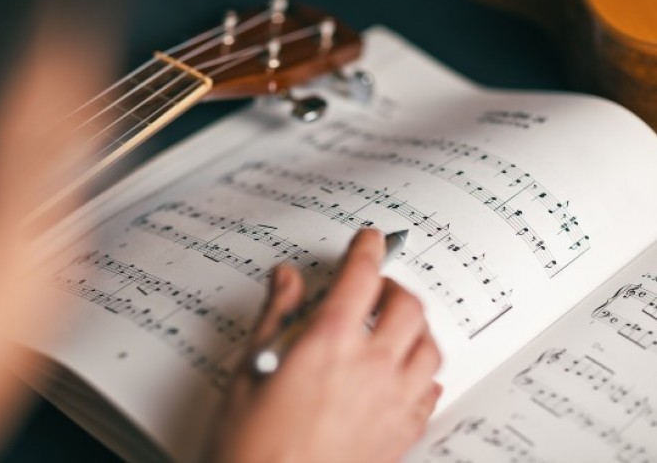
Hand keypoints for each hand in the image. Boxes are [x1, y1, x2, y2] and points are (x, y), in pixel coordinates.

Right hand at [204, 229, 441, 462]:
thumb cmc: (252, 446)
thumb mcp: (252, 370)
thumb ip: (276, 316)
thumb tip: (287, 281)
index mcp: (328, 344)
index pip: (360, 277)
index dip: (367, 249)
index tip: (370, 240)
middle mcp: (369, 368)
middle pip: (406, 306)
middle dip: (393, 287)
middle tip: (375, 289)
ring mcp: (391, 403)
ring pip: (429, 348)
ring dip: (414, 328)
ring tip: (394, 328)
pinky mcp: (401, 435)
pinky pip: (431, 392)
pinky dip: (422, 372)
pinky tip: (405, 374)